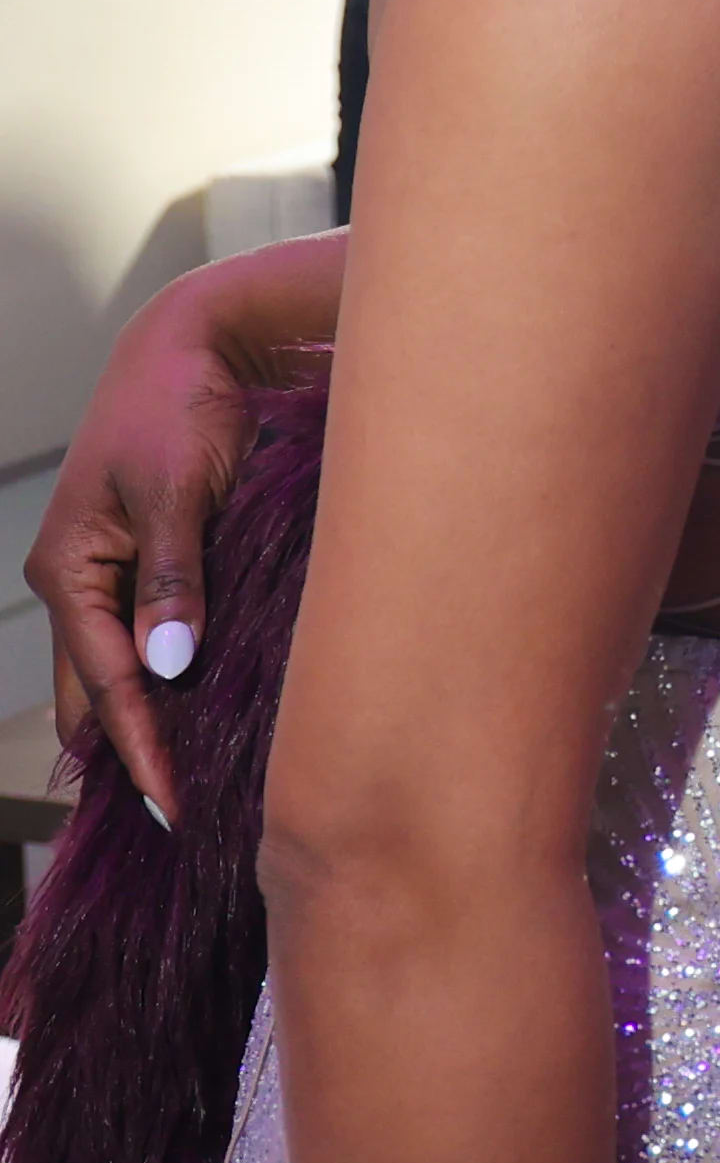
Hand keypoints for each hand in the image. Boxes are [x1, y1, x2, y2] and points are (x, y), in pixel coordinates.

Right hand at [25, 228, 338, 821]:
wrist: (195, 343)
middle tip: (188, 819)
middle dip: (135, 754)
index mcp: (70, 572)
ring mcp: (109, 575)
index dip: (143, 749)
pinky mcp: (148, 564)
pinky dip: (171, 683)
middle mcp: (79, 582)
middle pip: (99, 695)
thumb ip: (175, 578)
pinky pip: (149, 642)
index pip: (106, 688)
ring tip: (202, 786)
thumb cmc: (182, 405)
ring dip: (153, 724)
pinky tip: (207, 716)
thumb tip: (168, 668)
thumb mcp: (178, 489)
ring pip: (121, 673)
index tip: (178, 806)